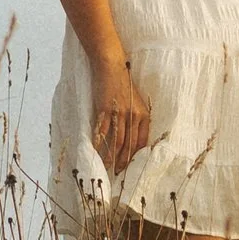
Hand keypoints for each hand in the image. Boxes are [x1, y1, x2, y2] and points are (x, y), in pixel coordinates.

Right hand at [91, 56, 152, 178]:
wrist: (112, 66)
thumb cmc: (123, 84)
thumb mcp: (135, 102)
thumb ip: (135, 118)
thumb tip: (131, 138)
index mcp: (143, 115)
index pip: (142, 141)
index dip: (136, 156)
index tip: (131, 167)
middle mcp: (133, 115)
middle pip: (129, 144)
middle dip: (124, 160)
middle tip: (118, 173)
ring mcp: (119, 112)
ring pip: (116, 140)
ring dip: (111, 156)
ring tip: (107, 167)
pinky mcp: (105, 108)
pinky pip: (102, 130)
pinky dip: (98, 142)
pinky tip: (95, 151)